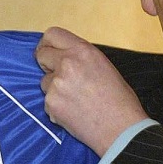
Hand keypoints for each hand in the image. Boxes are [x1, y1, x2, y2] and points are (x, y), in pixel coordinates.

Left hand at [36, 26, 148, 155]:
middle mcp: (67, 63)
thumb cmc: (120, 101)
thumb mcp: (103, 66)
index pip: (52, 34)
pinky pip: (47, 102)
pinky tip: (74, 113)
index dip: (47, 44)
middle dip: (46, 64)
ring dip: (54, 89)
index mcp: (83, 50)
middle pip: (41, 55)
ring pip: (44, 82)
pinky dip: (57, 108)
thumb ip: (81, 59)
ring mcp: (57, 84)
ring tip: (76, 101)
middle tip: (57, 76)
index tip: (47, 51)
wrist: (121, 129)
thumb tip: (64, 58)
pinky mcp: (51, 103)